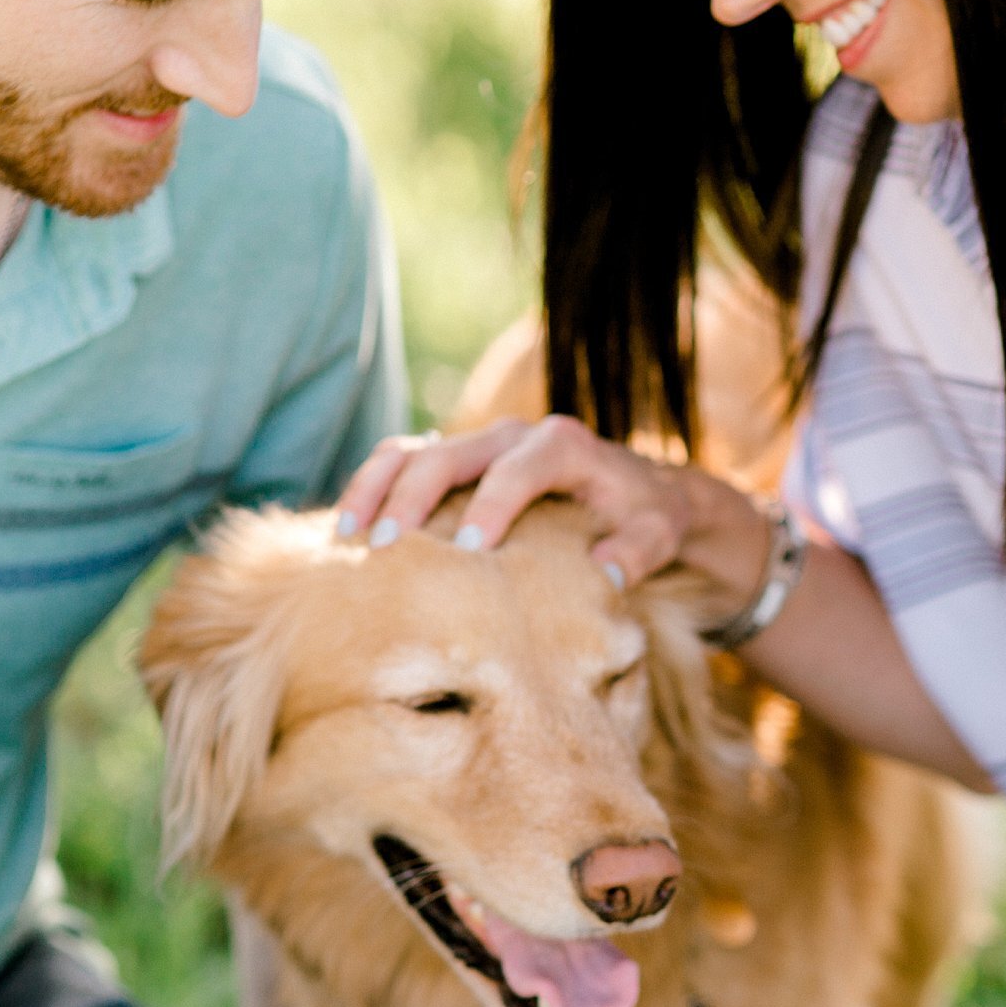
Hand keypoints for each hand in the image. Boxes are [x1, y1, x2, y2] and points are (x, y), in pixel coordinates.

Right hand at [332, 416, 767, 610]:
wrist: (641, 490)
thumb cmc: (648, 515)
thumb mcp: (659, 532)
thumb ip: (639, 550)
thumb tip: (606, 572)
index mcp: (563, 446)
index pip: (518, 470)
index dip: (491, 507)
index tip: (467, 552)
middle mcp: (514, 434)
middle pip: (448, 454)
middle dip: (412, 496)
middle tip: (383, 547)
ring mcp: (481, 444)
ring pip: (412, 450)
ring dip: (375, 487)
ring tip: (346, 535)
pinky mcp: (459, 461)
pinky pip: (404, 462)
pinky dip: (373, 489)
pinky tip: (349, 532)